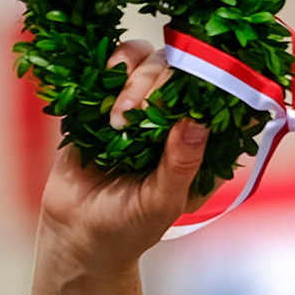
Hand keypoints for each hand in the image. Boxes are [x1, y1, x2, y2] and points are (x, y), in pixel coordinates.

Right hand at [36, 49, 210, 279]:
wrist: (75, 234)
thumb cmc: (128, 229)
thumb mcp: (162, 203)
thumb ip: (181, 164)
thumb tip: (197, 121)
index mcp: (200, 146)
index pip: (219, 100)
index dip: (212, 84)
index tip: (196, 84)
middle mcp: (174, 119)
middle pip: (179, 70)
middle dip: (158, 85)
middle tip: (134, 117)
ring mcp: (140, 106)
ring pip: (148, 59)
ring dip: (133, 79)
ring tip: (117, 119)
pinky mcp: (105, 99)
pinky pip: (113, 65)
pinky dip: (109, 67)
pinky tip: (103, 92)